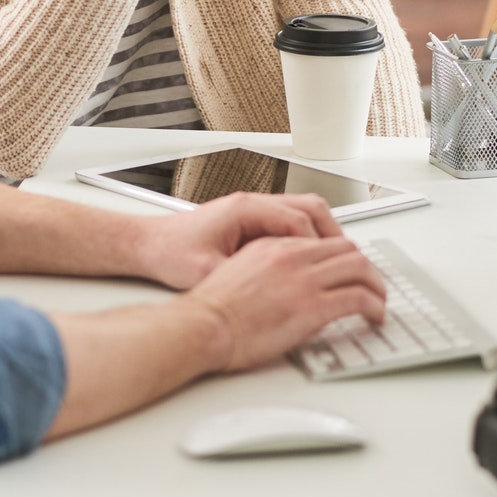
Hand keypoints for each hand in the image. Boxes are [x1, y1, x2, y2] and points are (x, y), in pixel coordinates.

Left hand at [137, 192, 343, 289]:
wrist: (147, 245)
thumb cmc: (171, 253)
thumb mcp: (206, 271)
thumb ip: (242, 278)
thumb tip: (273, 293)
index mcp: (244, 209)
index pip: (298, 221)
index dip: (319, 247)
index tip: (332, 268)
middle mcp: (252, 203)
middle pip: (311, 207)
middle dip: (334, 235)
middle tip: (349, 261)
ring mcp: (253, 209)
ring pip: (305, 210)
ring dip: (323, 233)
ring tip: (336, 261)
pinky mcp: (251, 220)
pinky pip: (290, 221)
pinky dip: (307, 237)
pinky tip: (310, 260)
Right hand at [178, 236, 386, 372]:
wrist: (203, 326)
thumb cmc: (212, 312)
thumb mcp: (239, 275)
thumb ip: (268, 272)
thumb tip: (287, 287)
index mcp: (272, 246)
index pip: (320, 241)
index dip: (341, 256)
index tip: (348, 271)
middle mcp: (291, 256)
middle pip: (346, 248)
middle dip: (364, 266)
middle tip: (371, 284)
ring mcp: (304, 279)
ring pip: (359, 267)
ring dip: (375, 284)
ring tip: (378, 301)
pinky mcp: (312, 305)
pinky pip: (358, 298)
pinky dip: (374, 305)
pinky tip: (375, 316)